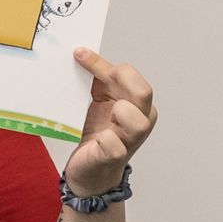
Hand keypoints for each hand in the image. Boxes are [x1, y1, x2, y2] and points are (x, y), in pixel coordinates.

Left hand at [61, 50, 153, 197]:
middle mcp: (142, 120)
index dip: (104, 65)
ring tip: (106, 119)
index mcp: (139, 102)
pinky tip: (96, 140)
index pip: (129, 74)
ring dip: (118, 114)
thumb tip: (82, 53)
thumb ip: (98, 77)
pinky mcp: (116, 157)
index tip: (79, 55)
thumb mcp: (100, 99)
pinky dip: (103, 139)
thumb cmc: (98, 132)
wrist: (90, 169)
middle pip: (143, 92)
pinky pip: (113, 144)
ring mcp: (132, 141)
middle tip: (95, 86)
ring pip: (137, 121)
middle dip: (119, 84)